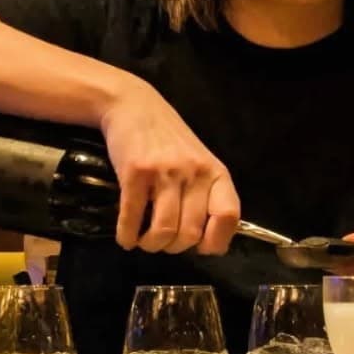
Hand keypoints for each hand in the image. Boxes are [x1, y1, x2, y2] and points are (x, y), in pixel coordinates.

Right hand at [98, 80, 240, 254]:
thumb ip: (206, 195)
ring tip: (144, 241)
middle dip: (174, 248)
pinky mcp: (135, 172)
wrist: (134, 106)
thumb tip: (205, 243)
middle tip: (162, 242)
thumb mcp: (199, 163)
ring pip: (164, 231)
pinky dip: (127, 236)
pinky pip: (132, 218)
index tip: (201, 247)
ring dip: (151, 245)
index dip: (216, 241)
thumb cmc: (169, 140)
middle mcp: (194, 173)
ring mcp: (165, 172)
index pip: (228, 216)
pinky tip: (126, 238)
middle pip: (190, 233)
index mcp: (215, 173)